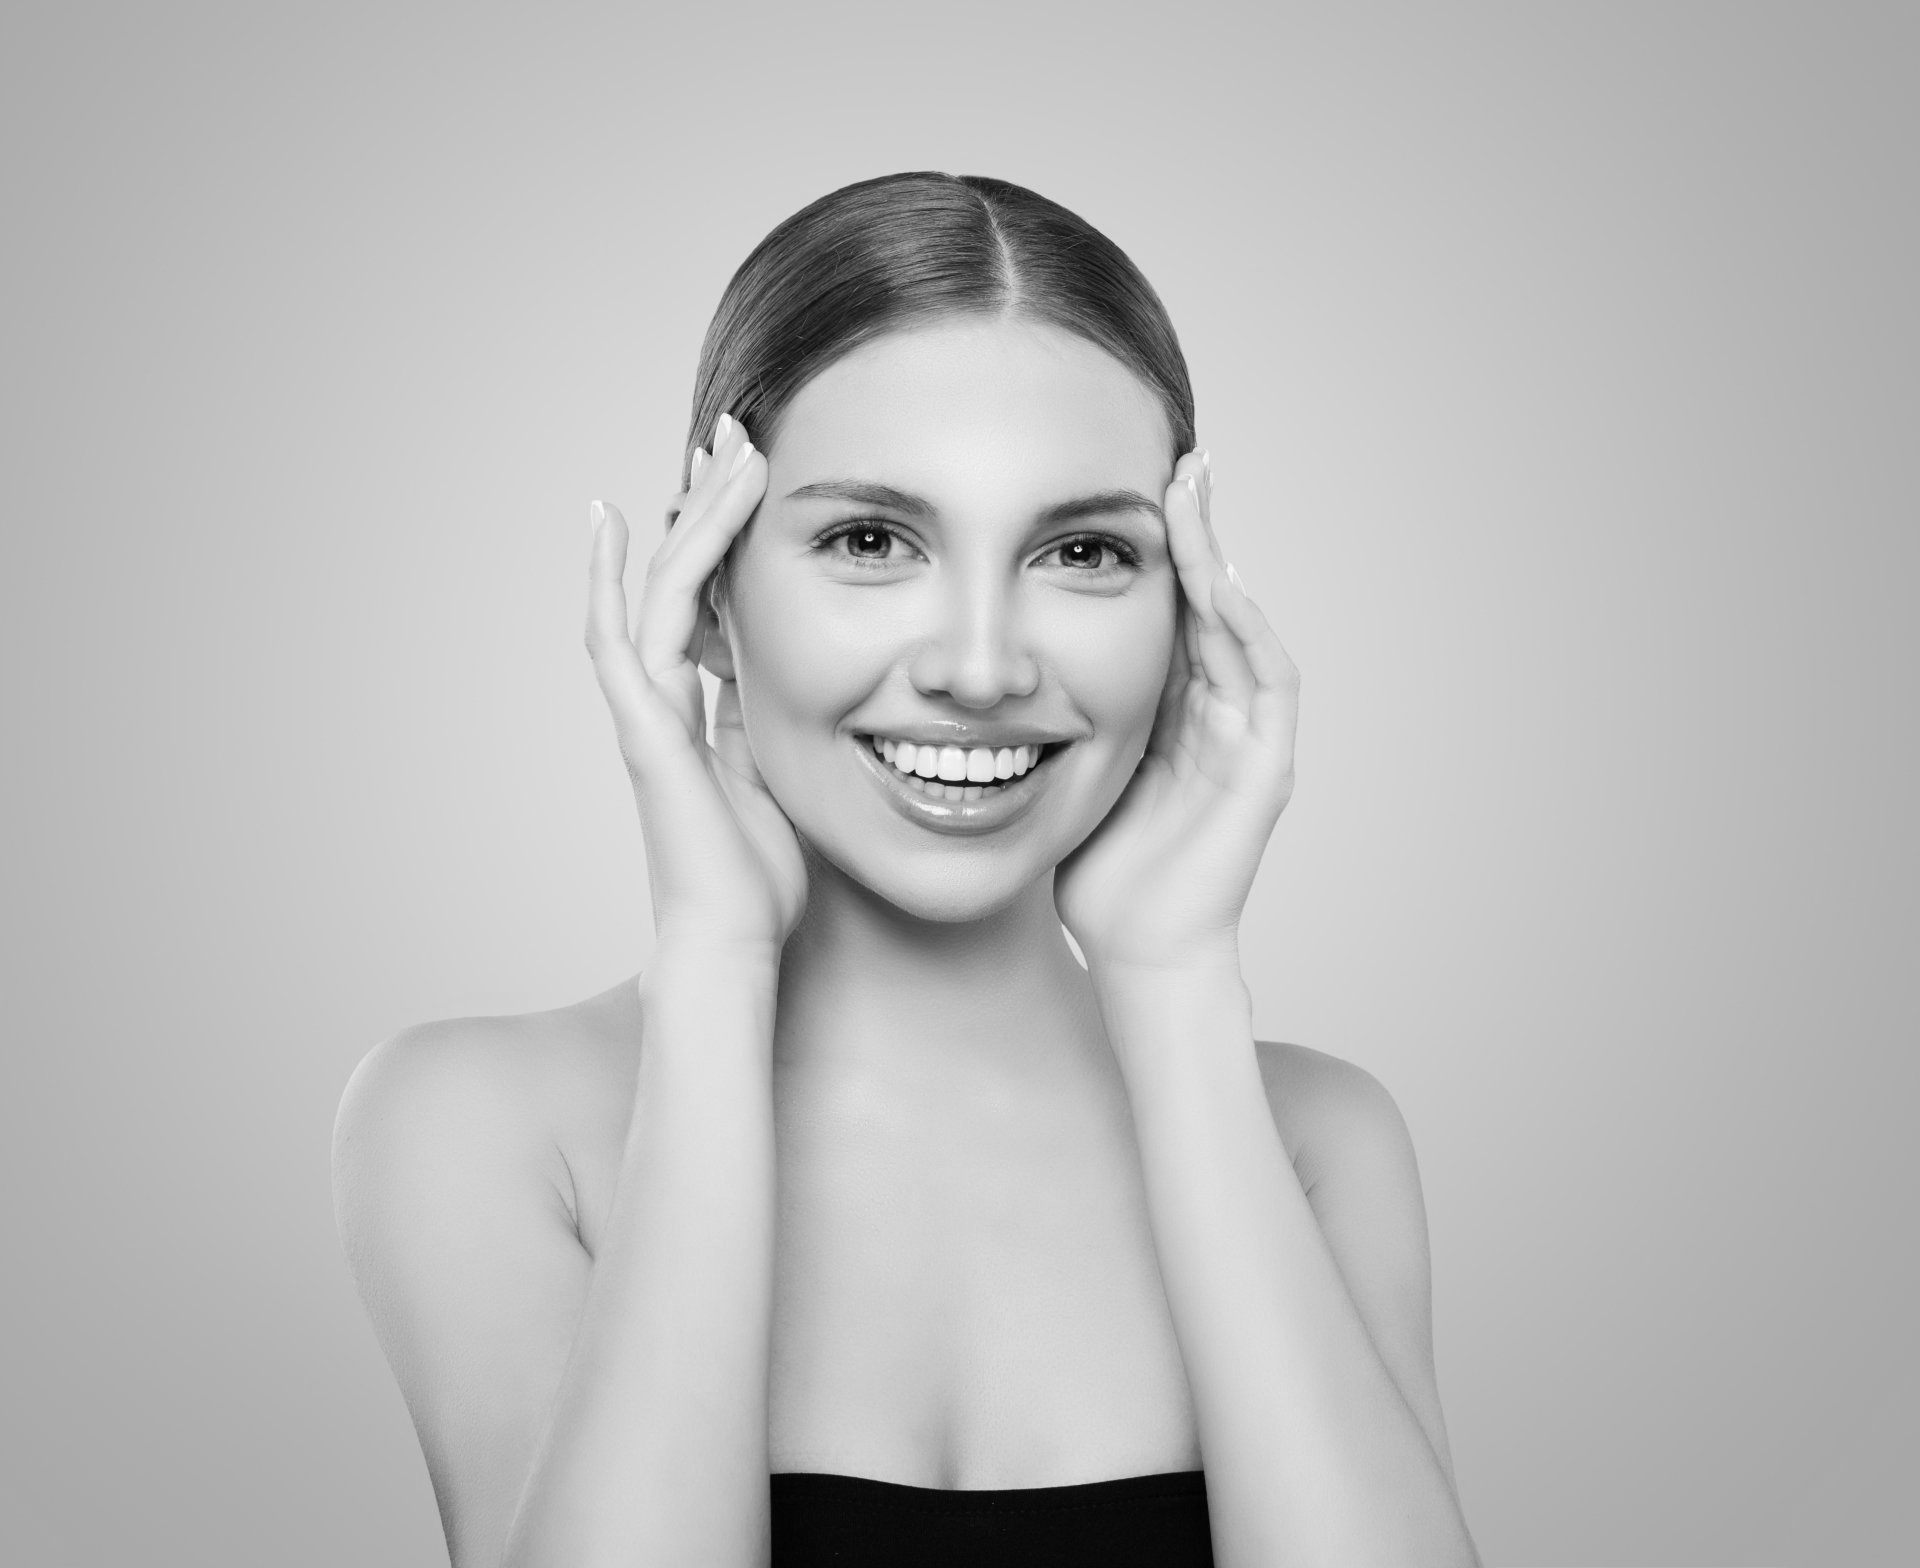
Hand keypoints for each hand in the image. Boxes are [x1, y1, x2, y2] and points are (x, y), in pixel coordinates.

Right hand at [585, 414, 806, 951]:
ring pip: (662, 591)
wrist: (733, 939)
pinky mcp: (641, 728)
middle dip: (707, 506)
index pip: (710, 604)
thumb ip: (758, 726)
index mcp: (697, 711)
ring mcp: (645, 712)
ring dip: (693, 519)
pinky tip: (610, 521)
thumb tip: (771, 683)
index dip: (725, 542)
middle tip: (732, 435)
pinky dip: (613, 577)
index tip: (748, 484)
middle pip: (682, 580)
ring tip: (721, 450)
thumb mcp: (774, 778)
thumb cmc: (758, 878)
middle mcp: (663, 701)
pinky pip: (620, 637)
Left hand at [1054, 449, 1299, 972]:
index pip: (1173, 610)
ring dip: (1222, 560)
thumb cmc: (1100, 873)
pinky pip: (1268, 681)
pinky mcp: (1268, 768)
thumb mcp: (1068, 771)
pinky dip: (1247, 628)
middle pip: (1215, 600)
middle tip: (1179, 460)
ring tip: (1196, 497)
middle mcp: (1219, 714)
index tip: (1133, 486)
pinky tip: (1220, 583)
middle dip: (1199, 531)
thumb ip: (1055, 718)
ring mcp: (1250, 738)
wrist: (1139, 950)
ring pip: (1242, 626)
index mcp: (1174, 711)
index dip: (1160, 549)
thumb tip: (985, 667)